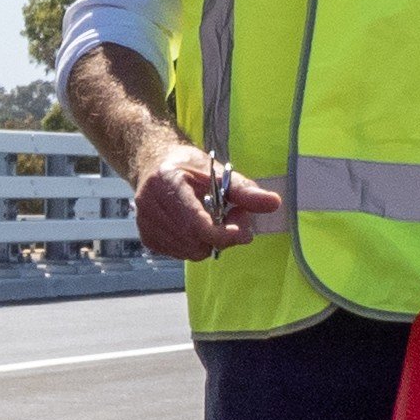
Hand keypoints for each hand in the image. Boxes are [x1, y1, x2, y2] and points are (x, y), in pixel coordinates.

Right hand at [129, 149, 282, 261]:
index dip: (222, 233)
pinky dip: (196, 245)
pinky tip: (196, 227)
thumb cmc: (188, 167)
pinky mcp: (147, 238)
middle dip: (221, 237)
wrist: (154, 165)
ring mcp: (146, 224)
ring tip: (215, 220)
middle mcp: (150, 204)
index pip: (195, 222)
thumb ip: (245, 191)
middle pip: (195, 241)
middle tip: (234, 216)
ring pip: (190, 252)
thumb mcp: (217, 172)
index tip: (243, 232)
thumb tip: (274, 203)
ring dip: (210, 242)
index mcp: (166, 181)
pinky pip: (181, 254)